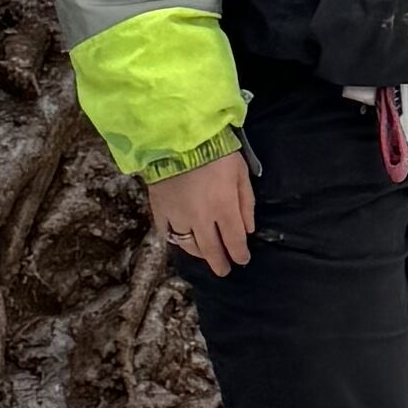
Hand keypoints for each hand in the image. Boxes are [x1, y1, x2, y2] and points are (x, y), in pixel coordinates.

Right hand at [146, 150, 257, 273]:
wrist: (178, 136)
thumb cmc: (216, 151)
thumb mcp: (241, 172)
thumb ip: (246, 203)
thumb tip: (248, 230)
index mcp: (224, 209)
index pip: (234, 242)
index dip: (239, 255)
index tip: (242, 260)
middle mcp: (201, 219)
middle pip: (211, 250)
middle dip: (219, 263)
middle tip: (223, 271)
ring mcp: (178, 216)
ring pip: (188, 245)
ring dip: (199, 253)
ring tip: (204, 254)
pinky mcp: (159, 210)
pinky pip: (166, 232)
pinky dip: (174, 238)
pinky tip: (180, 238)